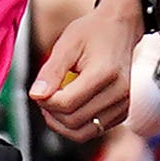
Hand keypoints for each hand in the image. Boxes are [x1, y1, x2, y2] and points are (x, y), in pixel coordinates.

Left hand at [31, 0, 149, 141]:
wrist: (120, 28)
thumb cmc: (93, 32)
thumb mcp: (67, 44)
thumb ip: (51, 71)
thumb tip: (36, 95)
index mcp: (105, 74)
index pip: (66, 103)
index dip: (45, 101)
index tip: (38, 90)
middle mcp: (119, 93)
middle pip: (73, 121)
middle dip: (51, 112)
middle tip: (44, 96)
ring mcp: (124, 105)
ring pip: (83, 132)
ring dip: (62, 124)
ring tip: (53, 104)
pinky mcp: (123, 112)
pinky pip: (94, 131)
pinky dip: (77, 125)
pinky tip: (70, 106)